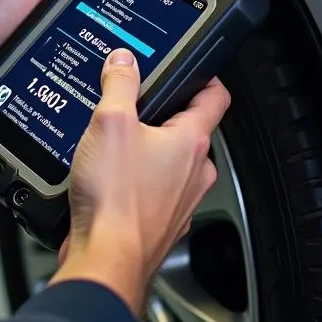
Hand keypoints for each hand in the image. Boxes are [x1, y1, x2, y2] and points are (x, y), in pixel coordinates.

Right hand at [48, 49, 230, 315]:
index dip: (205, 76)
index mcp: (191, 142)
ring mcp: (180, 201)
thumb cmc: (116, 200)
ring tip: (114, 141)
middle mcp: (194, 173)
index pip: (216, 97)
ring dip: (149, 150)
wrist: (105, 260)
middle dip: (164, 114)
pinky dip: (136, 180)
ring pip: (171, 163)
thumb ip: (119, 85)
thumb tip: (124, 60)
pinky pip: (154, 190)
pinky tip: (107, 177)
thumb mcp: (110, 123)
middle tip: (135, 104)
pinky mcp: (160, 223)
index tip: (191, 68)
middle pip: (189, 129)